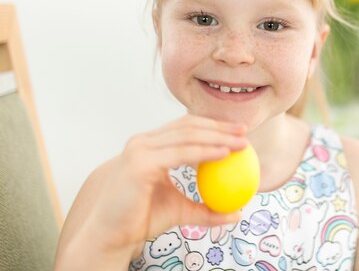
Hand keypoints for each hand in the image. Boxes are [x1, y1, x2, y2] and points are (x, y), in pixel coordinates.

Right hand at [80, 115, 247, 259]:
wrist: (111, 235)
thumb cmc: (141, 220)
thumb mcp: (180, 210)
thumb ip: (206, 208)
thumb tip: (237, 212)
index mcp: (150, 146)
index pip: (186, 127)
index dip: (213, 125)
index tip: (239, 131)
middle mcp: (143, 142)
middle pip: (189, 126)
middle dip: (220, 127)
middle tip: (245, 132)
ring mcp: (140, 150)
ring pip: (187, 136)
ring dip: (218, 138)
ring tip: (241, 144)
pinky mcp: (140, 163)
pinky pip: (180, 154)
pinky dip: (205, 152)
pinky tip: (224, 154)